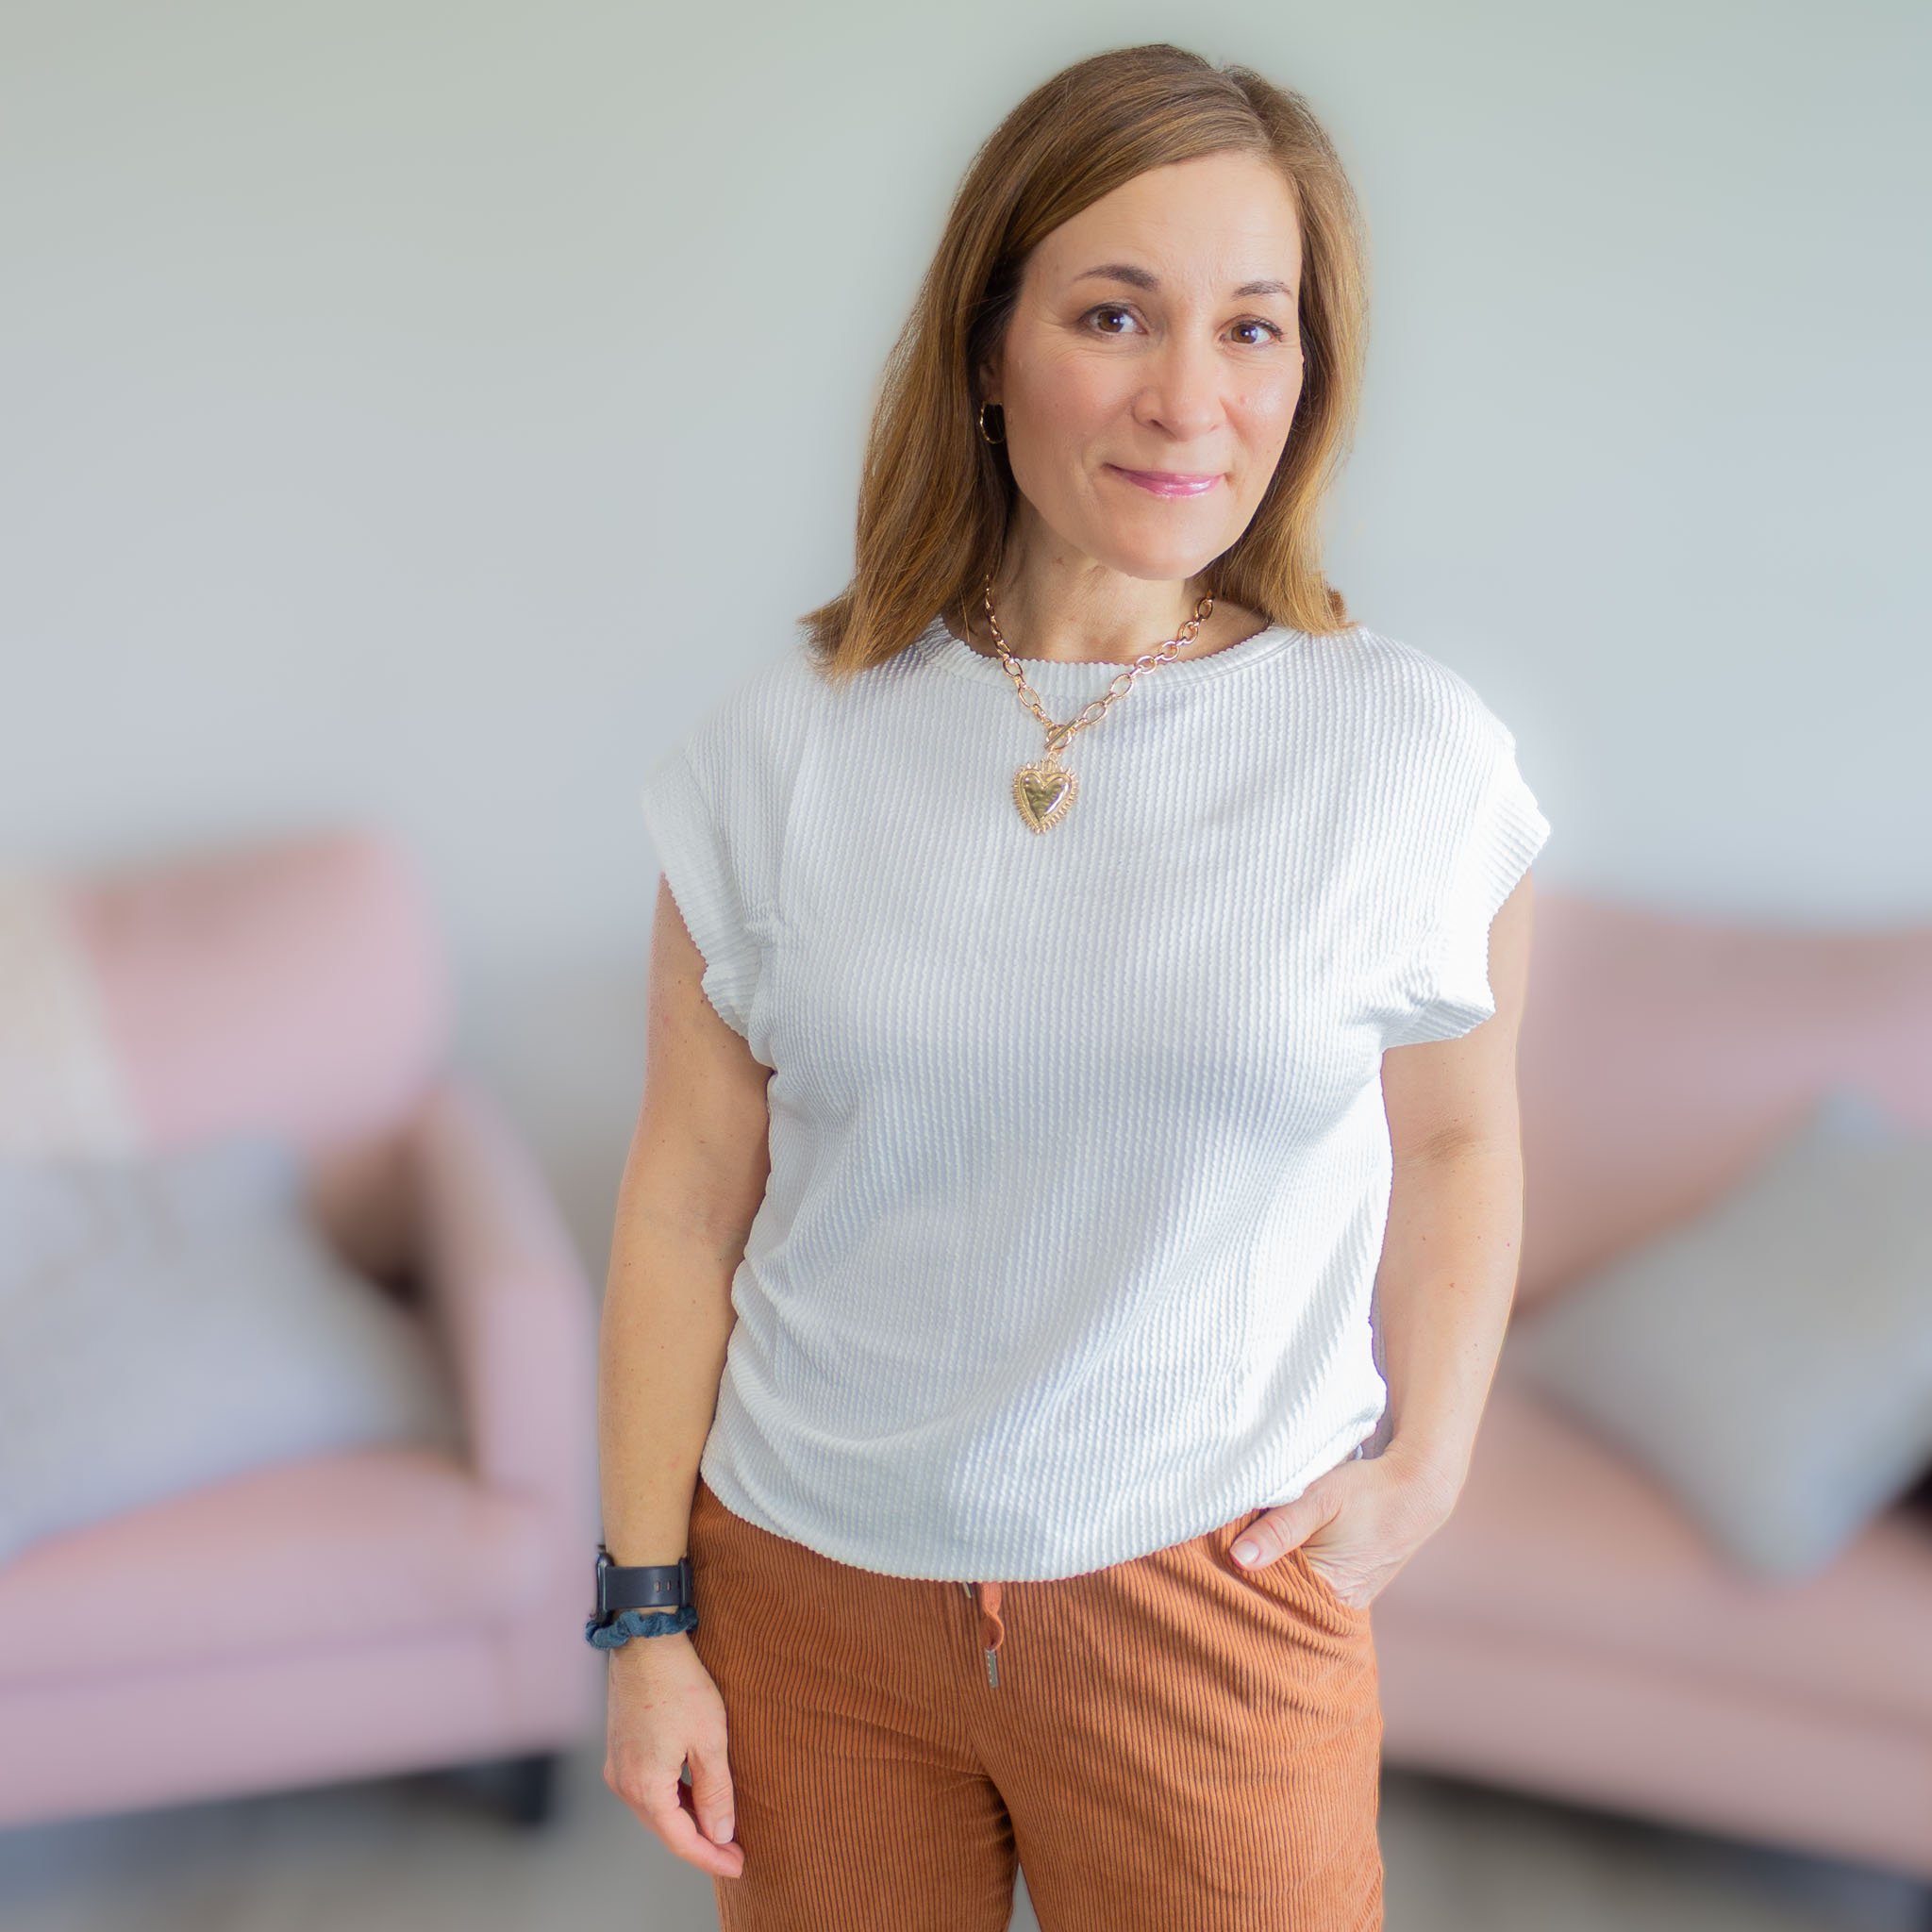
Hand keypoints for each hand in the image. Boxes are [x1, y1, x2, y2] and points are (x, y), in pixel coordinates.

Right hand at [603, 1631, 745, 1879]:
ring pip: (655, 1810)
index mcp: (646, 1787)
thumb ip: (715, 1792)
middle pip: (665, 1828)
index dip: (711, 1857)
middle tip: (734, 1850)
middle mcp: (624, 1783)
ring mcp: (617, 1766)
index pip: (681, 1840)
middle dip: (700, 1842)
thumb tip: (719, 1833)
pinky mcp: (620, 1749)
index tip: (739, 1865)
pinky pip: (647, 1789)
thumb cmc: (680, 1684)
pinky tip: (694, 1795)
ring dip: (686, 1821)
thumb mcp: (710, 1739)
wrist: (645, 1640)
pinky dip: (672, 1799)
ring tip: (720, 1826)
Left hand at [1228, 1443, 1457, 1610]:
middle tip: (1223, 1550)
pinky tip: (1274, 1551)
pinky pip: (1309, 1585)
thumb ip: (1280, 1528)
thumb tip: (1239, 1557)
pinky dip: (1290, 1569)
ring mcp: (1345, 1599)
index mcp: (1329, 1591)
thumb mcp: (1320, 1499)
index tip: (1213, 1556)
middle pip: (1279, 1597)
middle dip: (1252, 1576)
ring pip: (1292, 1591)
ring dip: (1271, 1571)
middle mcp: (1338, 1605)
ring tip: (1247, 1547)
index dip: (1238, 1575)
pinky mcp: (1348, 1587)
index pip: (1267, 1595)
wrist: (1417, 1488)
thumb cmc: (1369, 1490)